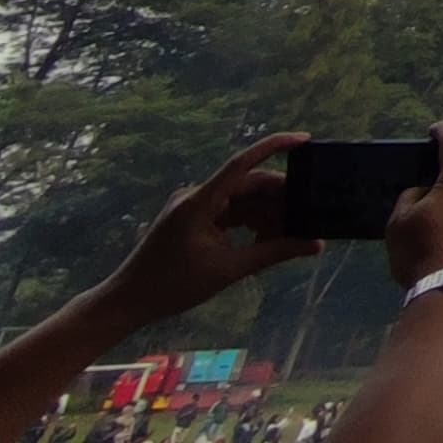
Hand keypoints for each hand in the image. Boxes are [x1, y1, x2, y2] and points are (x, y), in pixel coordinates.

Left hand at [99, 133, 319, 329]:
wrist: (127, 302)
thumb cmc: (172, 287)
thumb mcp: (228, 270)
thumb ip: (273, 252)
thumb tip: (315, 245)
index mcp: (199, 202)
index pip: (242, 163)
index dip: (275, 146)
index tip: (305, 140)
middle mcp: (196, 196)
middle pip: (248, 185)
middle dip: (279, 199)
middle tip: (309, 216)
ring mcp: (193, 206)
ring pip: (242, 200)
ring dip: (266, 214)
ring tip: (290, 236)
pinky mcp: (193, 218)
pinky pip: (230, 212)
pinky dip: (250, 223)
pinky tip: (266, 241)